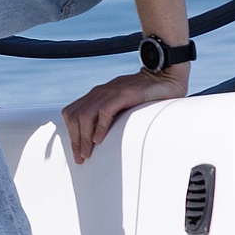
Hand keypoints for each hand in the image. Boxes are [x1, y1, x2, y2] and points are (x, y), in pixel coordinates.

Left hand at [61, 65, 185, 162]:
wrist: (164, 76)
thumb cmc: (146, 94)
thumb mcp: (122, 103)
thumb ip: (111, 114)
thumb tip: (102, 136)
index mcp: (96, 95)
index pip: (71, 114)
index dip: (70, 133)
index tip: (76, 151)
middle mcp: (99, 93)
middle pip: (74, 117)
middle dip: (75, 140)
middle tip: (80, 158)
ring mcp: (111, 92)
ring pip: (85, 116)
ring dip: (84, 137)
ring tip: (87, 153)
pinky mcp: (124, 94)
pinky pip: (104, 112)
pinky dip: (99, 127)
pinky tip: (98, 140)